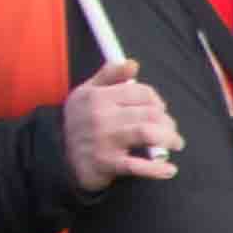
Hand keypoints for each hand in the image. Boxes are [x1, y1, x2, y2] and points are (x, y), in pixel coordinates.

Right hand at [60, 57, 180, 190]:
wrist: (57, 155)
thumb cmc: (80, 121)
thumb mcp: (87, 92)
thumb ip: (109, 75)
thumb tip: (133, 63)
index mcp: (98, 96)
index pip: (141, 92)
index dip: (157, 100)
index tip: (159, 109)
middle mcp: (101, 116)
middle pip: (150, 113)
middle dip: (168, 122)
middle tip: (170, 130)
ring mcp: (104, 140)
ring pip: (148, 133)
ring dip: (169, 139)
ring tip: (175, 143)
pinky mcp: (107, 164)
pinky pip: (138, 166)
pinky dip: (157, 168)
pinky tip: (169, 169)